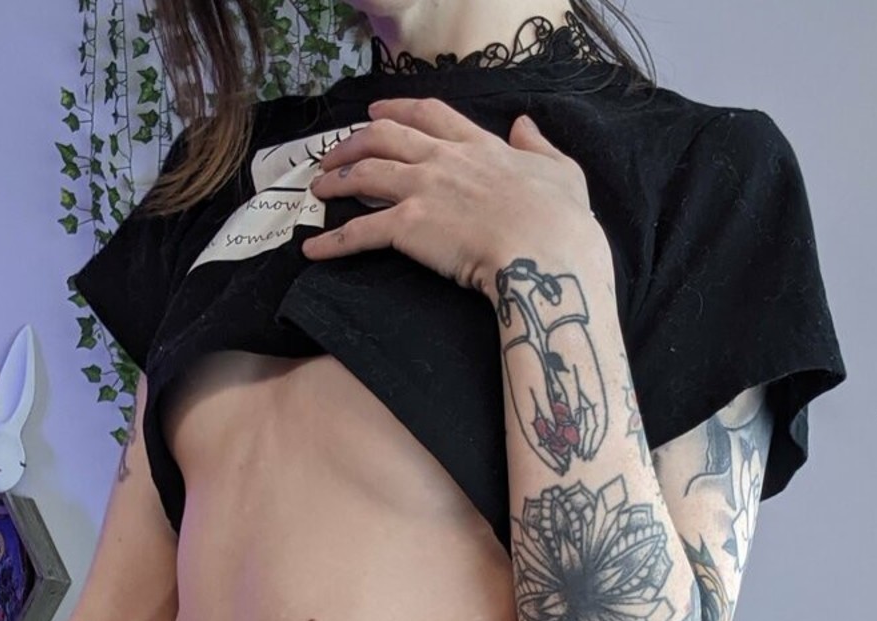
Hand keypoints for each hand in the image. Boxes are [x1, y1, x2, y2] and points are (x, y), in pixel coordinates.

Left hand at [304, 96, 599, 297]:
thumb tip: (525, 125)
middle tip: (333, 151)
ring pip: (366, 173)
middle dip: (354, 140)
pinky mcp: (409, 226)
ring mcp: (424, 190)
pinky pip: (360, 231)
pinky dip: (333, 241)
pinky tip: (312, 250)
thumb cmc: (562, 221)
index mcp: (480, 146)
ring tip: (318, 188)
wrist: (546, 252)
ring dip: (337, 178)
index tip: (378, 112)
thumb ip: (540, 146)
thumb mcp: (563, 172)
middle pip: (386, 136)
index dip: (399, 111)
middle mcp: (445, 160)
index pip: (431, 116)